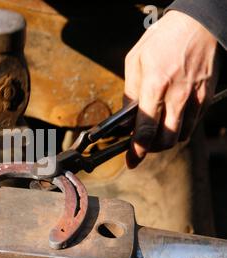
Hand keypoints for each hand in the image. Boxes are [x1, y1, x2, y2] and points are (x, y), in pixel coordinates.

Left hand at [124, 10, 219, 167]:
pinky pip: (192, 124)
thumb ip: (129, 92)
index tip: (131, 161)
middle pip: (165, 140)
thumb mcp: (135, 60)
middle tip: (140, 145)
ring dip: (165, 140)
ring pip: (181, 136)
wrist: (199, 24)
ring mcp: (194, 98)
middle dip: (150, 149)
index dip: (137, 150)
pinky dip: (180, 129)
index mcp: (154, 85)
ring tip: (154, 132)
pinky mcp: (206, 97)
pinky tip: (170, 120)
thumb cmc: (163, 39)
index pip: (145, 129)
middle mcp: (177, 95)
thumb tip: (124, 117)